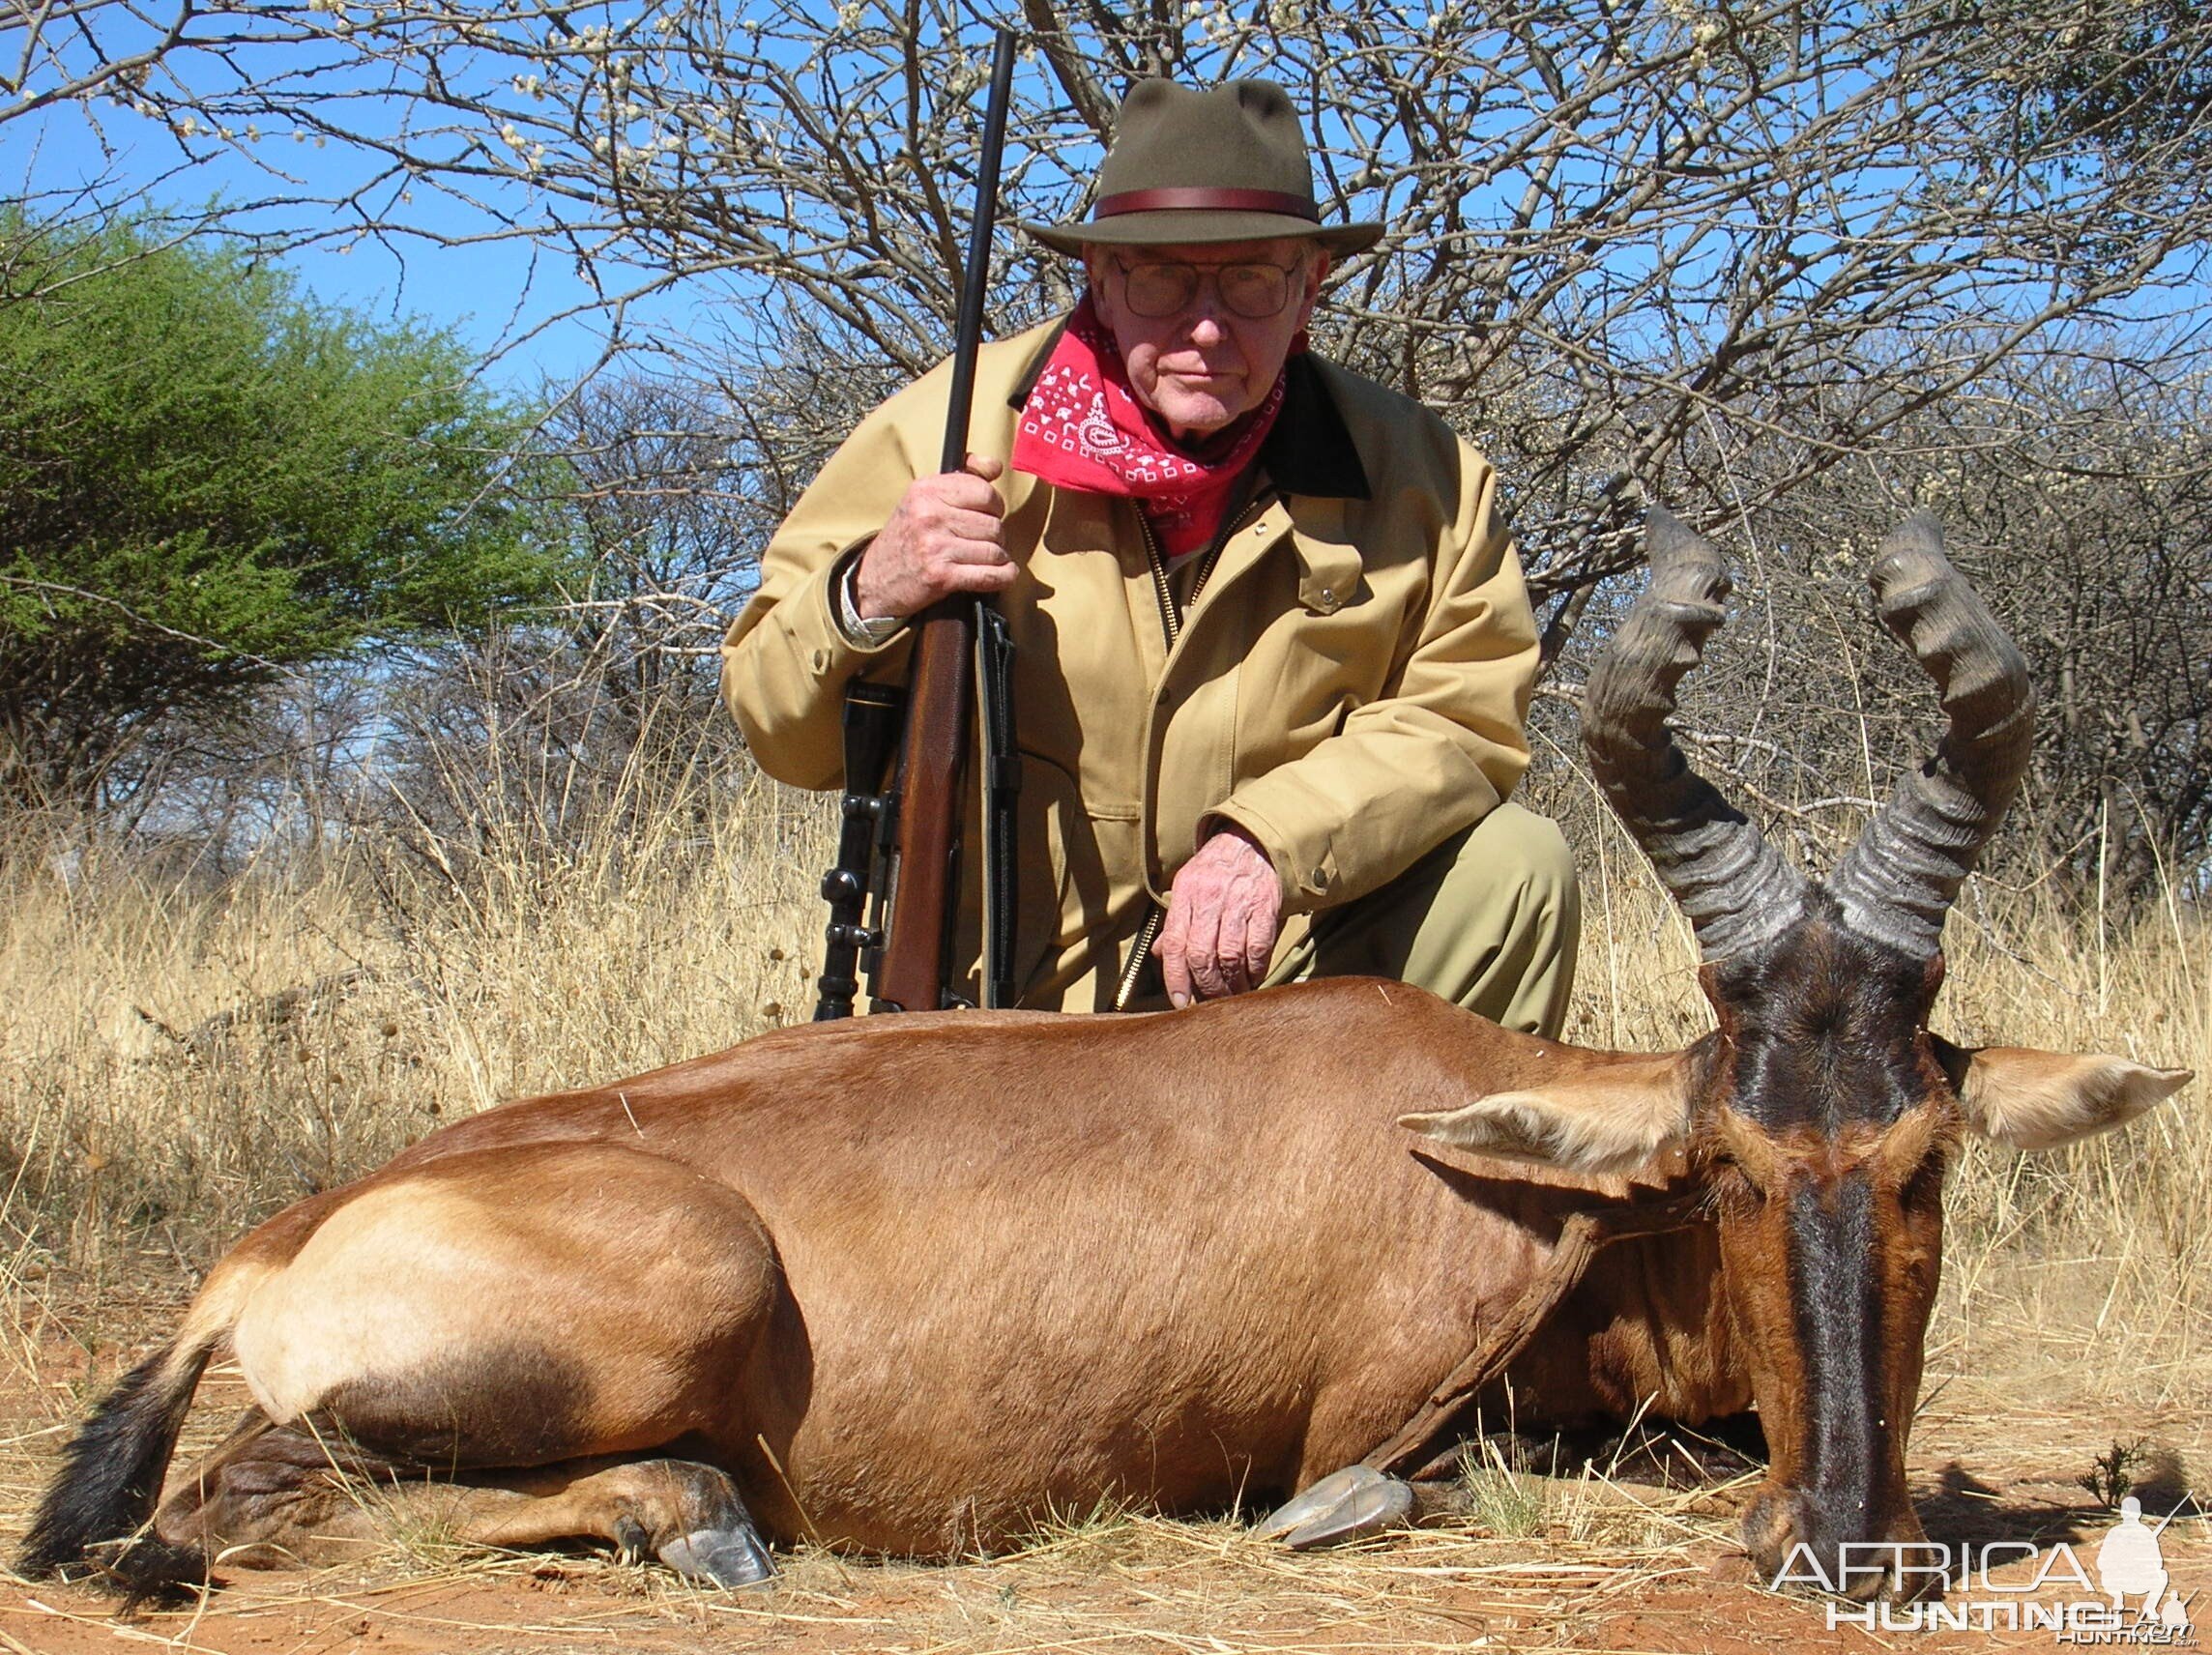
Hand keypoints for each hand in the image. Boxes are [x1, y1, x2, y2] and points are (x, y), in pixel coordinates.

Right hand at [852, 454, 1012, 618]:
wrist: (875, 580)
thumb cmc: (906, 538)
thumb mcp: (923, 498)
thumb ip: (962, 477)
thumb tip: (995, 466)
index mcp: (926, 490)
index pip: (985, 492)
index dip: (995, 506)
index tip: (988, 515)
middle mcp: (929, 514)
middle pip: (993, 524)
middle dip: (996, 536)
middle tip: (982, 542)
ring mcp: (935, 546)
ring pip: (994, 550)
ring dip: (997, 558)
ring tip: (983, 559)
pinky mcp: (941, 575)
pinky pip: (990, 575)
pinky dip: (1003, 577)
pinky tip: (1002, 575)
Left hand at [1155, 825, 1282, 1007]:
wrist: (1252, 839)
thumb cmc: (1217, 869)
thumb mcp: (1189, 886)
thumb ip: (1176, 921)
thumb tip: (1161, 955)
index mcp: (1185, 892)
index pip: (1175, 942)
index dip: (1175, 977)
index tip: (1180, 1001)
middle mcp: (1209, 897)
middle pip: (1201, 954)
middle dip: (1206, 986)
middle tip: (1211, 1002)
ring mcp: (1239, 901)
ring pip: (1229, 955)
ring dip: (1231, 983)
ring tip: (1232, 994)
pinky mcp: (1266, 905)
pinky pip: (1258, 947)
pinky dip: (1255, 970)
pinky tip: (1252, 977)